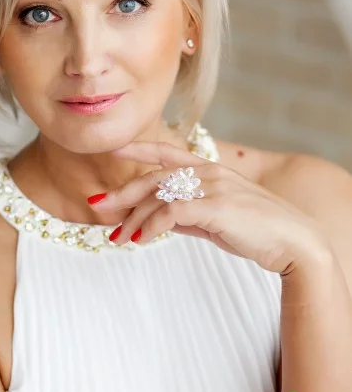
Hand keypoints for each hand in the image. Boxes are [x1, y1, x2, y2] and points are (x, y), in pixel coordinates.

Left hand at [88, 140, 329, 274]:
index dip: (138, 148)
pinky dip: (151, 226)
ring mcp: (213, 187)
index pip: (166, 152)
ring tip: (118, 238)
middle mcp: (208, 172)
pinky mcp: (216, 206)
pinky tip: (141, 240)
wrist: (294, 243)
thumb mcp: (216, 221)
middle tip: (97, 207)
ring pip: (159, 196)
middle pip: (154, 177)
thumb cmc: (257, 231)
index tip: (113, 149)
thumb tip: (160, 222)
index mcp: (209, 170)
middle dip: (123, 192)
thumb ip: (189, 216)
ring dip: (134, 219)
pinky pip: (171, 212)